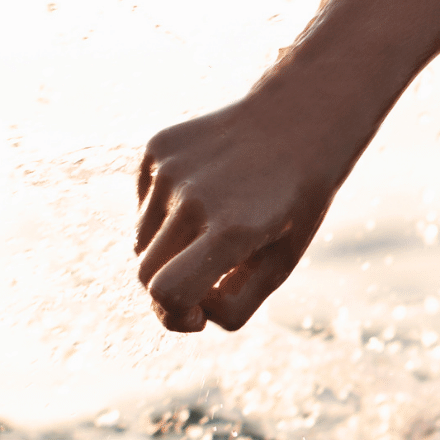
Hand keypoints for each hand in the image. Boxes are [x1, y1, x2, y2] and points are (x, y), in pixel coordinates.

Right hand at [135, 91, 357, 331]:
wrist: (299, 122)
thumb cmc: (295, 203)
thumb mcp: (281, 262)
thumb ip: (235, 304)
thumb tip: (189, 309)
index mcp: (232, 230)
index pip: (168, 292)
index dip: (175, 317)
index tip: (197, 316)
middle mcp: (194, 198)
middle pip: (147, 273)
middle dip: (170, 291)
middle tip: (203, 283)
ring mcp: (171, 169)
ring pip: (141, 241)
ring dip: (169, 249)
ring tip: (214, 226)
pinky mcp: (157, 149)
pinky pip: (143, 205)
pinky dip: (165, 214)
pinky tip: (204, 195)